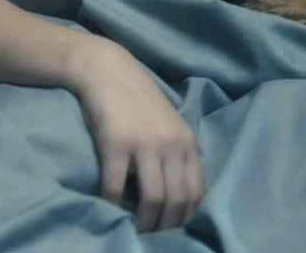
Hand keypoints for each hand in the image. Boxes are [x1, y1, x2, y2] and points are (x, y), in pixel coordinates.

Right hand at [68, 39, 204, 231]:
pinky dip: (113, 203)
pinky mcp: (116, 144)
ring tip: (136, 227)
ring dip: (145, 221)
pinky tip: (109, 205)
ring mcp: (144, 145)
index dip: (186, 216)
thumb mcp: (170, 125)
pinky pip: (116, 187)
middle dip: (166, 225)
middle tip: (153, 233)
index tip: (173, 226)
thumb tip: (179, 196)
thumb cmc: (139, 101)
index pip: (196, 192)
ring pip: (152, 198)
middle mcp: (171, 145)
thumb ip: (178, 154)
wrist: (109, 71)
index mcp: (187, 142)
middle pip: (176, 200)